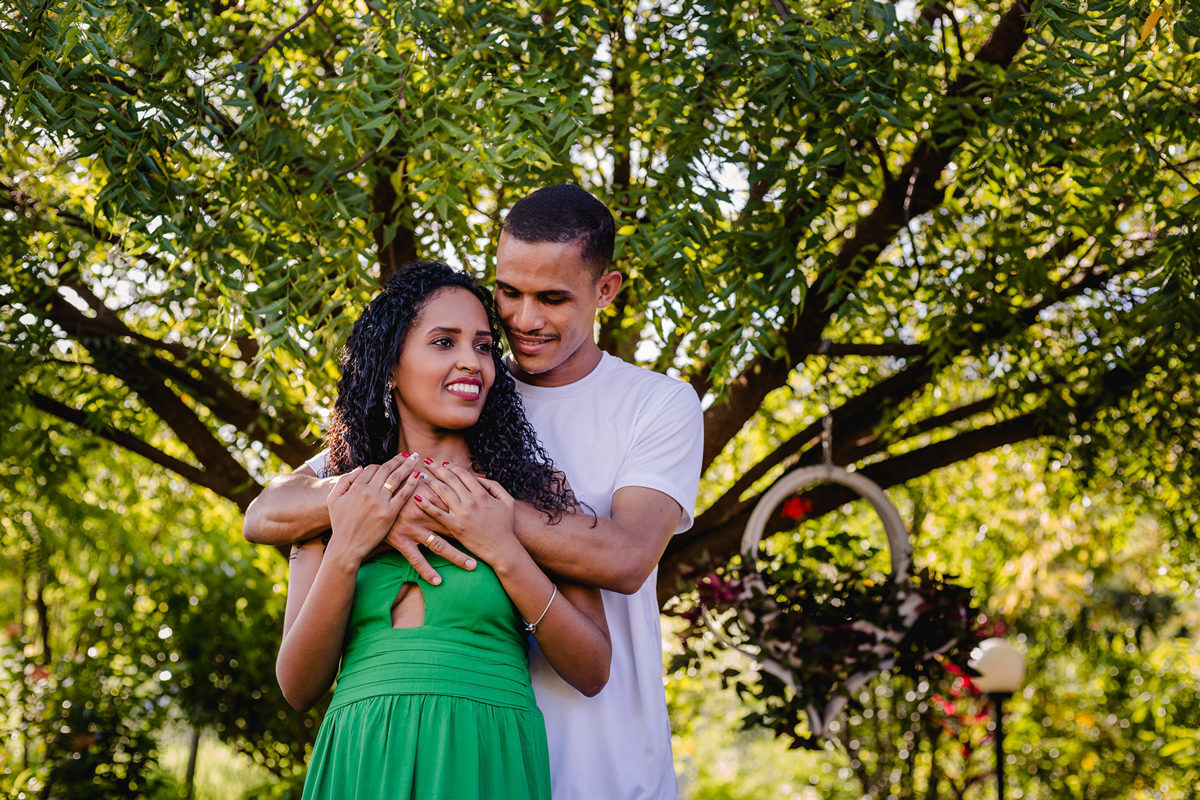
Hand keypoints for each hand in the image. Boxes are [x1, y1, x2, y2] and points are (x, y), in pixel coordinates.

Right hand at [324, 456, 418, 566]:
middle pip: (387, 470)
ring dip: (407, 466)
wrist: (346, 547)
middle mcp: (368, 491)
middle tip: (409, 454)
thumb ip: (344, 481)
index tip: (390, 465)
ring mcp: (380, 502)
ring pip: (396, 478)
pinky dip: (411, 484)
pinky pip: (403, 495)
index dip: (382, 465)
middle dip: (399, 460)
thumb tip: (360, 468)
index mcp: (356, 487)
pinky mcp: (389, 514)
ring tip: (415, 459)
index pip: (372, 468)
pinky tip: (418, 476)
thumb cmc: (339, 524)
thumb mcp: (333, 499)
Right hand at [382, 455, 477, 584]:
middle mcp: (424, 513)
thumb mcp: (397, 475)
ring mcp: (413, 529)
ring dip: (457, 556)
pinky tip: (438, 581)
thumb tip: (417, 457)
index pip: (455, 506)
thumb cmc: (382, 484)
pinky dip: (427, 571)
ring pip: (440, 546)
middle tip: (489, 547)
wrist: (360, 499)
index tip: (488, 520)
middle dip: (471, 537)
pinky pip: (416, 560)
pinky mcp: (400, 541)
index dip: (472, 512)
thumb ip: (412, 469)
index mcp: (429, 496)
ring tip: (473, 566)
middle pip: (454, 527)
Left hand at [414, 462, 518, 566]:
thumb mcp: (507, 501)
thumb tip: (479, 478)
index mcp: (482, 494)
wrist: (503, 548)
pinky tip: (417, 498)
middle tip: (427, 462)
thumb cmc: (506, 526)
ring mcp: (462, 514)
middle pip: (450, 480)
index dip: (452, 467)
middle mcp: (471, 502)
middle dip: (437, 469)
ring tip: (421, 475)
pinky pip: (438, 514)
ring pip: (443, 493)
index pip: (463, 475)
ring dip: (431, 481)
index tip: (444, 463)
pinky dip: (427, 505)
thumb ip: (495, 486)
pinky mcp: (455, 527)